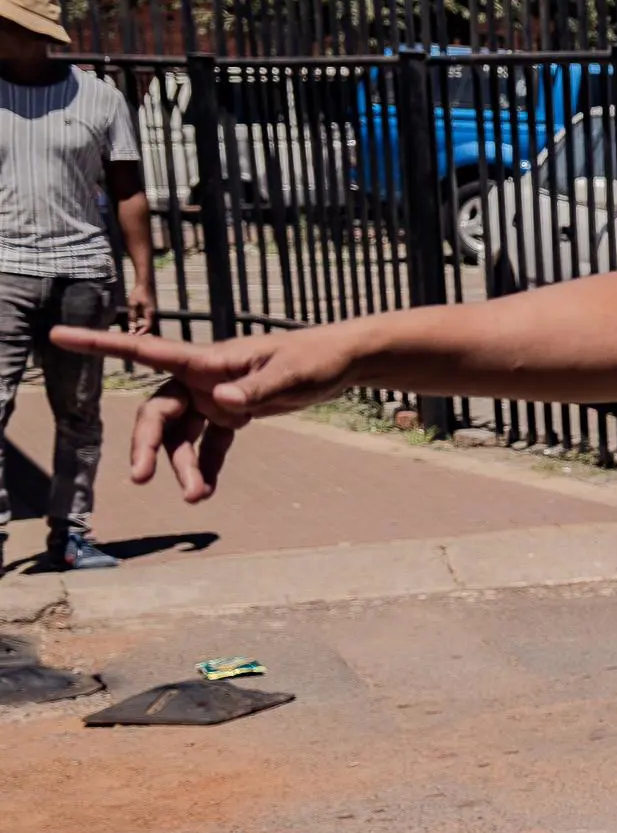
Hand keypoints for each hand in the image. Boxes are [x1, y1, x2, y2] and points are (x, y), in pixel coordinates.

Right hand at [50, 322, 359, 500]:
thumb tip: (224, 403)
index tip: (58, 336)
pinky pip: (210, 445)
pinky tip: (204, 492)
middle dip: (146, 445)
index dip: (99, 344)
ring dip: (183, 465)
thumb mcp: (292, 374)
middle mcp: (202, 379)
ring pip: (182, 436)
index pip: (144, 351)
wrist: (342, 363)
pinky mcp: (234, 415)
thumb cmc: (316, 359)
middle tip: (141, 477)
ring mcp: (215, 398)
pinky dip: (206, 468)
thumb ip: (258, 389)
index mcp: (207, 360)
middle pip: (158, 412)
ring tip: (195, 496)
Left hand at [123, 282, 157, 337]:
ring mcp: (152, 312)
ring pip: (149, 324)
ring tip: (132, 330)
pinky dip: (142, 324)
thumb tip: (132, 327)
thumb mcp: (132, 305)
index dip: (141, 333)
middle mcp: (153, 314)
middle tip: (132, 335)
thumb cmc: (138, 293)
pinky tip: (136, 324)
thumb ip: (132, 316)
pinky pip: (148, 320)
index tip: (134, 336)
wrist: (145, 284)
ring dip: (141, 328)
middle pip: (149, 327)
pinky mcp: (150, 310)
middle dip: (141, 332)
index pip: (148, 327)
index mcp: (150, 313)